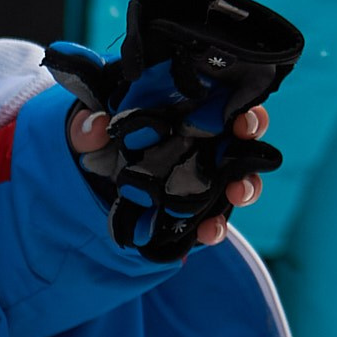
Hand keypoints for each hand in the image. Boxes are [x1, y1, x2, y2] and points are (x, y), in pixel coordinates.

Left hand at [68, 102, 270, 247]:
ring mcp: (203, 179)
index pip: (226, 103)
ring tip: (238, 192)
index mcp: (187, 114)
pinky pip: (214, 220)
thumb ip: (85, 127)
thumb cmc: (100, 143)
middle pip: (243, 138)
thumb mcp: (87, 131)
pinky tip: (208, 232)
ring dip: (246, 185)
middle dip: (251, 141)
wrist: (91, 182)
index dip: (241, 107)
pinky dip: (216, 226)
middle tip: (245, 140)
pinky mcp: (193, 212)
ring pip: (240, 179)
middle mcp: (204, 144)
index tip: (239, 116)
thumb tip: (94, 127)